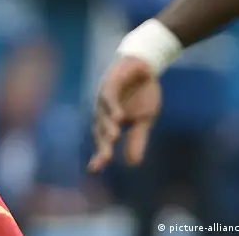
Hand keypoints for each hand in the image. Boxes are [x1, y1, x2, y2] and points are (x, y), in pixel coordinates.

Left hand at [87, 55, 160, 172]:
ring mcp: (105, 97)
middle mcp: (102, 111)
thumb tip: (132, 164)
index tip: (94, 170)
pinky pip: (109, 95)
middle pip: (100, 130)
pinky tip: (118, 116)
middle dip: (102, 145)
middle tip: (105, 160)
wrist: (144, 68)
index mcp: (109, 123)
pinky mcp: (110, 82)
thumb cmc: (141, 96)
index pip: (102, 142)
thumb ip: (137, 140)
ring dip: (108, 126)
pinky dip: (112, 106)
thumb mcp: (143, 120)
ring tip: (114, 138)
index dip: (98, 155)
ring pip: (103, 114)